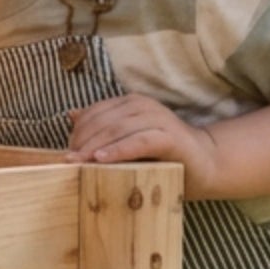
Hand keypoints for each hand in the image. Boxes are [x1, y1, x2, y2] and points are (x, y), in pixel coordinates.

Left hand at [66, 94, 222, 193]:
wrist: (204, 165)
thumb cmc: (160, 155)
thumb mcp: (127, 139)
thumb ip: (103, 127)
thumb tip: (71, 114)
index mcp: (131, 103)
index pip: (95, 112)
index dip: (77, 131)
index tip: (65, 151)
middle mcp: (144, 106)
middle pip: (103, 120)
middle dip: (82, 140)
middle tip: (67, 160)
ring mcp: (158, 119)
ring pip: (118, 129)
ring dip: (94, 146)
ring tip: (77, 161)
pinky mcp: (170, 137)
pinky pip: (139, 141)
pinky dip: (118, 150)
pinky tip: (101, 159)